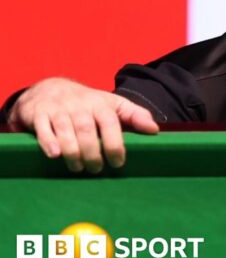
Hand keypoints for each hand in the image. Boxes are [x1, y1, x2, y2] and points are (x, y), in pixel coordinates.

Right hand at [8, 77, 158, 172]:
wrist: (49, 88)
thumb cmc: (87, 103)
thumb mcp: (112, 104)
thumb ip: (134, 115)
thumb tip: (154, 129)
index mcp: (100, 104)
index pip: (110, 122)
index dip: (115, 143)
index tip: (118, 162)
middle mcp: (79, 105)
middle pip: (87, 130)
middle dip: (92, 153)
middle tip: (96, 169)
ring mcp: (58, 109)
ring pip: (65, 130)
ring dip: (72, 152)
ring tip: (78, 168)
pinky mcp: (38, 114)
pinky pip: (42, 128)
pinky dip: (48, 141)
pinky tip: (55, 155)